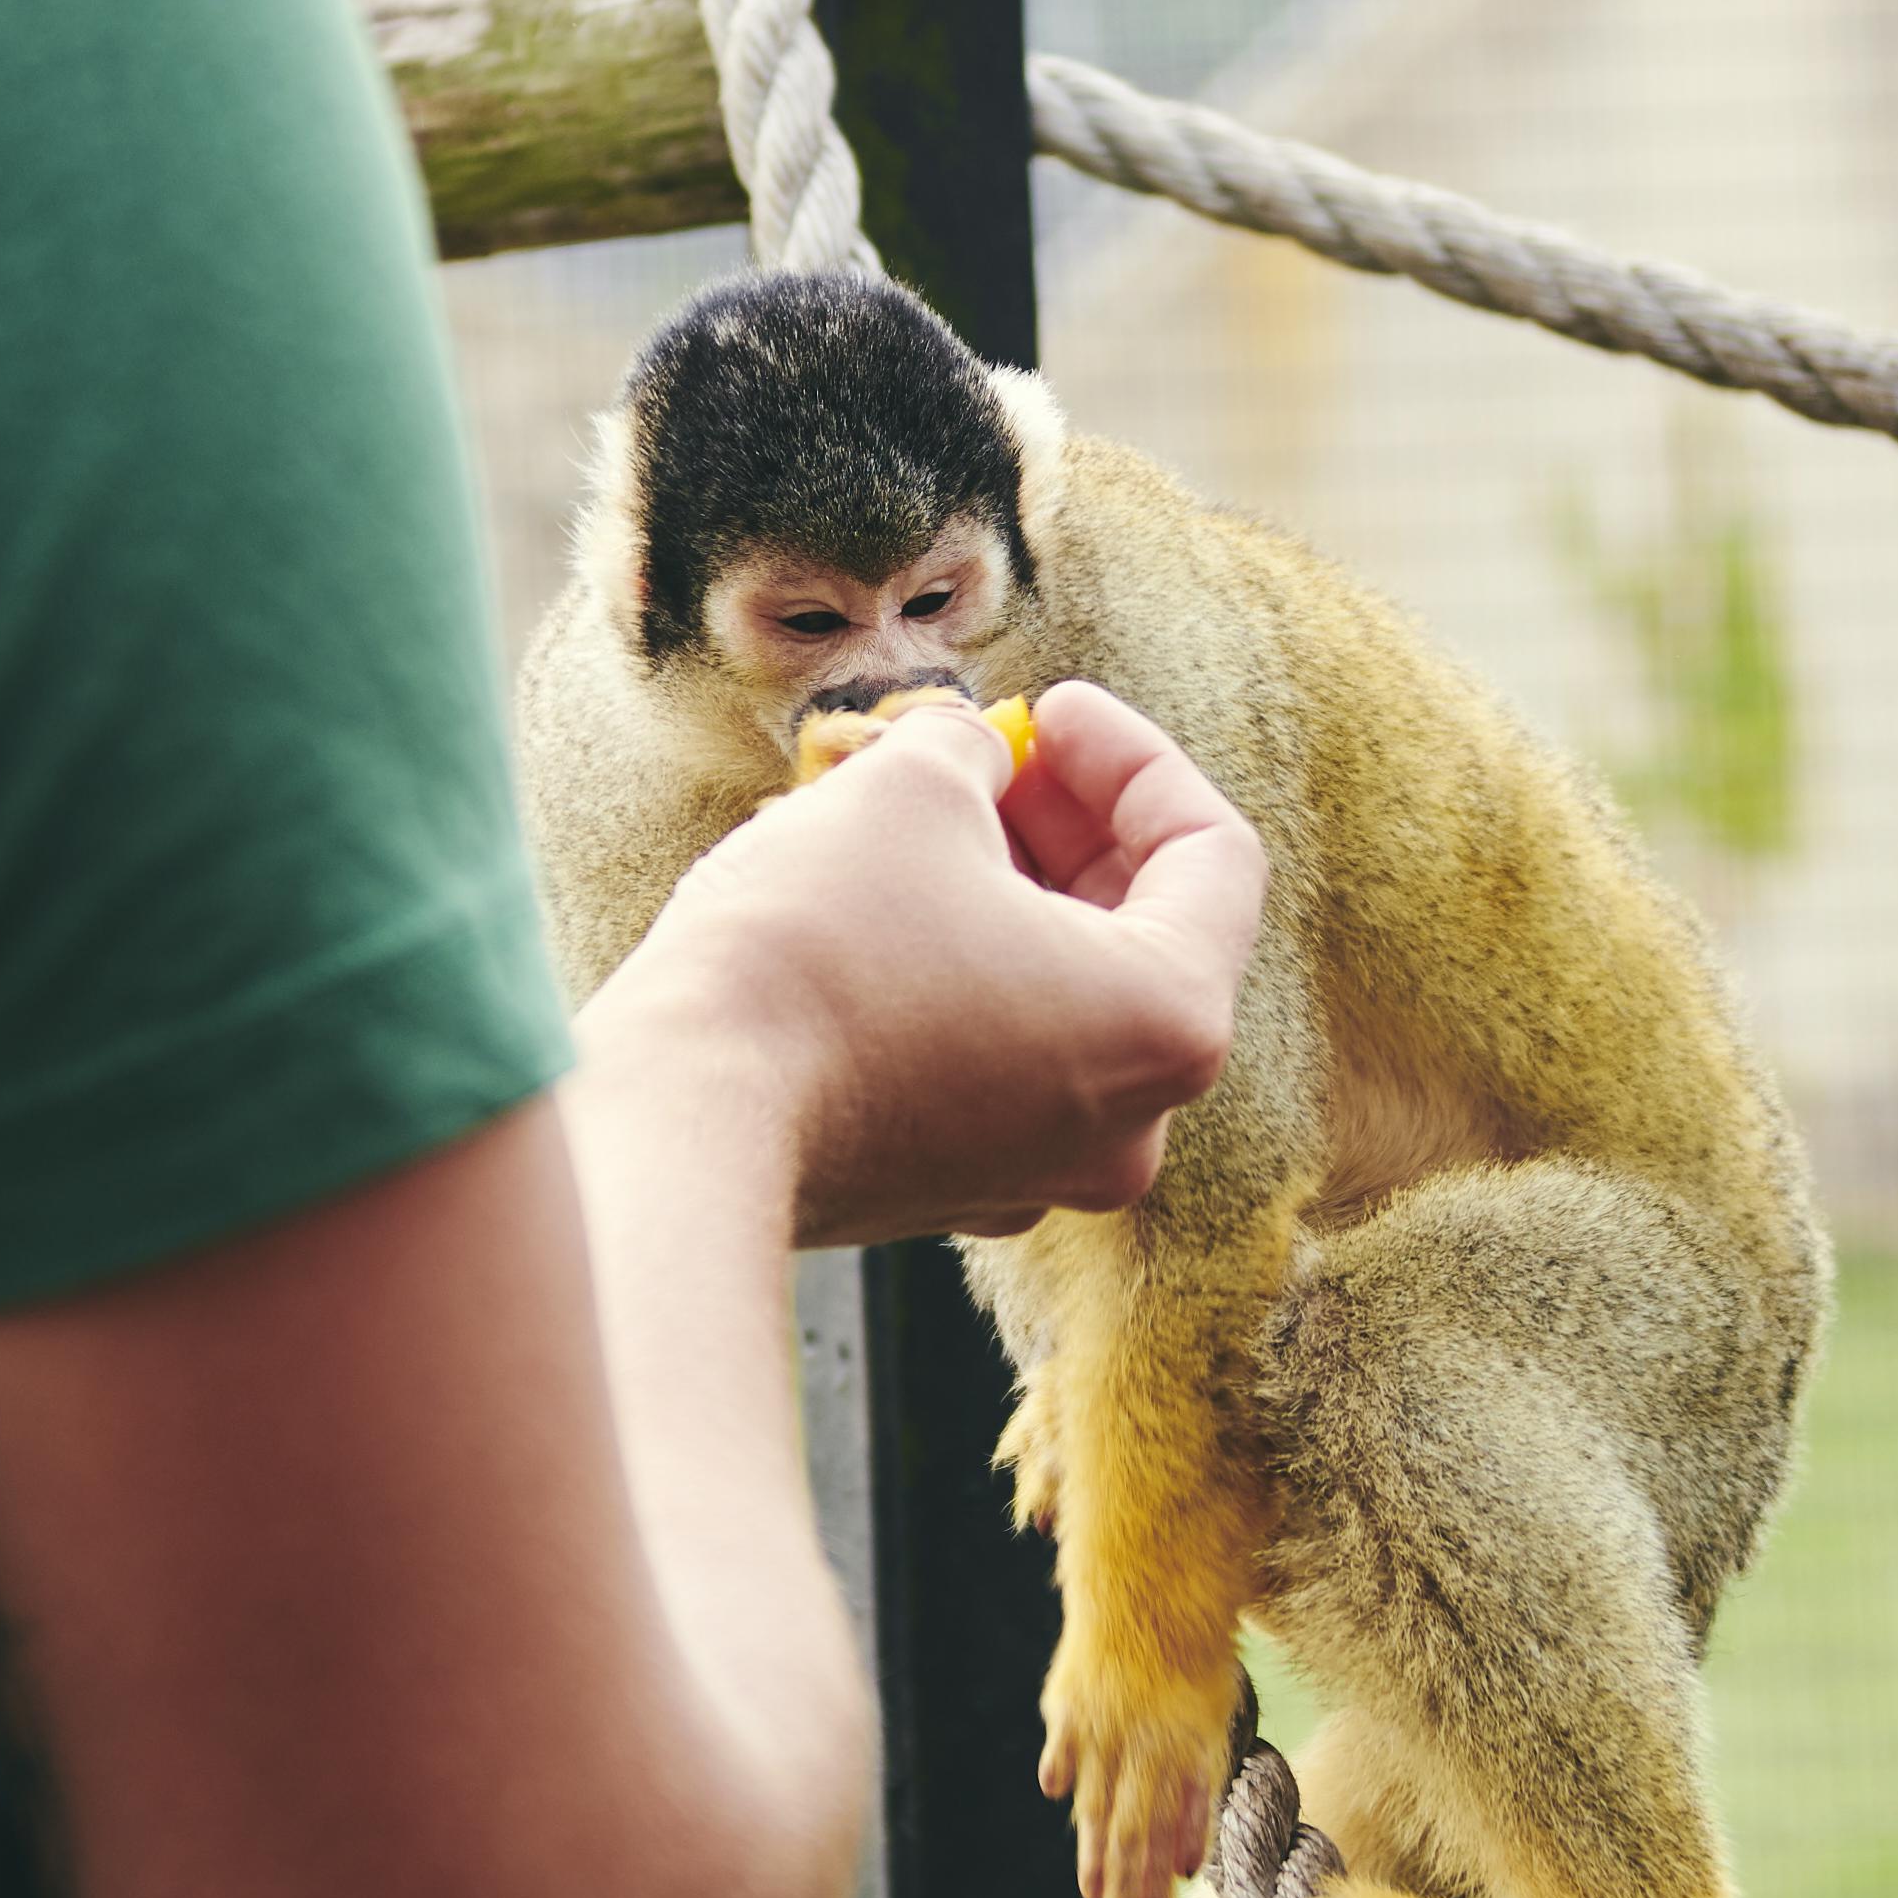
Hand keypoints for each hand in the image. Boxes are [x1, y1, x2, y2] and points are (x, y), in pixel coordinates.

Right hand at [602, 682, 1262, 1252]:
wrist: (685, 1120)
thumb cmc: (814, 953)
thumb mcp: (911, 789)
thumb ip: (974, 748)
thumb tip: (972, 753)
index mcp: (1168, 1021)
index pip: (1212, 854)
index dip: (1132, 756)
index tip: (1047, 708)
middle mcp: (1131, 1121)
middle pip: (1142, 931)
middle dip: (1067, 824)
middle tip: (988, 754)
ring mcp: (1041, 1169)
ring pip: (1058, 995)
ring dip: (1005, 892)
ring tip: (912, 815)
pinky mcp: (951, 1189)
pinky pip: (990, 1056)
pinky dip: (957, 972)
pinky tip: (872, 905)